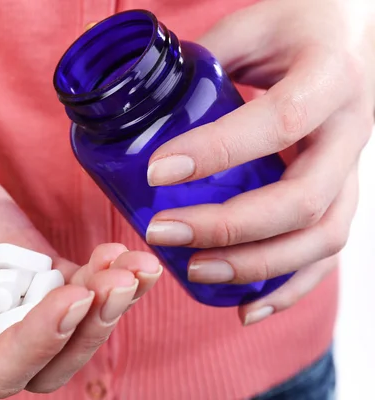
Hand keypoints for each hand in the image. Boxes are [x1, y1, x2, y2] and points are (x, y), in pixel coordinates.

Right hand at [0, 128, 160, 397]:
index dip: (37, 343)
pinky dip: (105, 275)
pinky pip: (77, 283)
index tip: (70, 298)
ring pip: (73, 326)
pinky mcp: (32, 266)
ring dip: (110, 305)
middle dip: (90, 328)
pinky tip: (124, 252)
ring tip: (134, 267)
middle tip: (119, 283)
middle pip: (50, 360)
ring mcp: (12, 299)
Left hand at [146, 0, 373, 323]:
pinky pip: (327, 253)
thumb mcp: (250, 25)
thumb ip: (201, 62)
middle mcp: (351, 131)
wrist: (349, 31)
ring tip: (196, 271)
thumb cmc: (296, 24)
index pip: (276, 124)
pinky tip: (247, 308)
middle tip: (162, 231)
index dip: (215, 152)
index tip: (155, 171)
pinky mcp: (343, 193)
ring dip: (256, 267)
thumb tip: (137, 103)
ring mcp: (353, 169)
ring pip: (321, 238)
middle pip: (300, 200)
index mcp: (330, 78)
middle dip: (226, 226)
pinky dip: (290, 287)